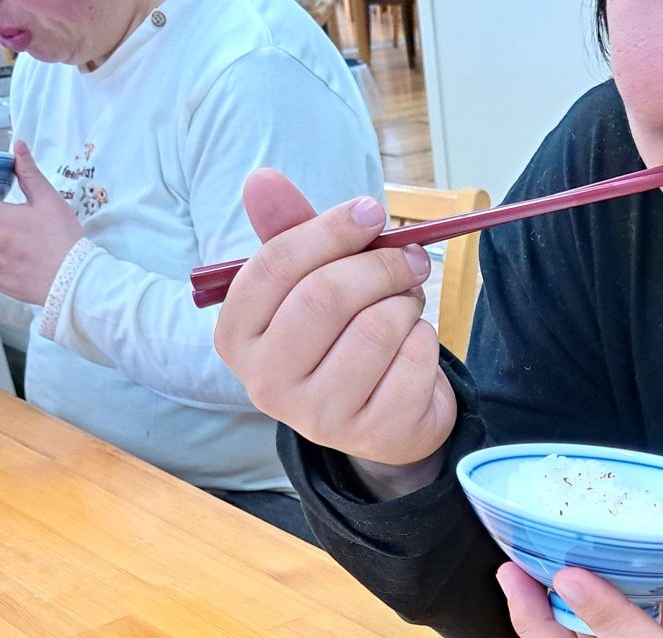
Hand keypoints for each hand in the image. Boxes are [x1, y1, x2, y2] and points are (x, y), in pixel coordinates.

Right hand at [214, 169, 455, 473]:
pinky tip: (414, 346)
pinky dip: (425, 339)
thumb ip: (290, 232)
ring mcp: (318, 417)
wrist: (383, 417)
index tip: (372, 212)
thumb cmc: (339, 337)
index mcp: (237, 338)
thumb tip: (262, 179)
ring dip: (405, 303)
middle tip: (409, 258)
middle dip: (379, 265)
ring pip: (376, 328)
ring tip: (405, 305)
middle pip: (326, 296)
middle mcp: (266, 383)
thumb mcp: (309, 283)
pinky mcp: (373, 434)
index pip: (275, 267)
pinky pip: (414, 359)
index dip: (330, 230)